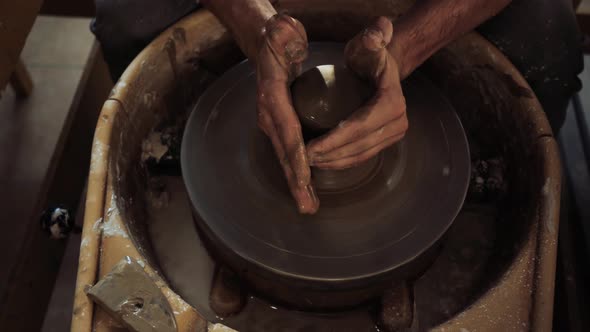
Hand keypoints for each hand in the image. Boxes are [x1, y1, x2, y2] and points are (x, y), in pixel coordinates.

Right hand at [256, 15, 318, 213]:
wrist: (267, 46)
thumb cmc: (279, 39)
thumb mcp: (282, 30)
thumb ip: (285, 33)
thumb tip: (288, 36)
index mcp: (272, 95)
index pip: (286, 128)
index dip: (296, 154)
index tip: (305, 176)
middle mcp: (269, 113)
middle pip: (284, 152)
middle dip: (295, 181)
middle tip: (307, 205)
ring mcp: (272, 122)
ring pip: (286, 157)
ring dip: (296, 183)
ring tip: (308, 205)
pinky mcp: (279, 126)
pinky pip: (289, 152)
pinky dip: (297, 172)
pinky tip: (307, 189)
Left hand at [307, 17, 407, 168]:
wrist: (380, 68)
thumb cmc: (368, 55)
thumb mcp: (369, 43)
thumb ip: (374, 36)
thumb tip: (376, 35)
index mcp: (393, 103)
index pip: (359, 127)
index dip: (334, 141)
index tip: (310, 147)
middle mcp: (398, 123)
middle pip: (359, 146)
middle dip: (330, 156)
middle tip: (303, 158)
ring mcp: (394, 135)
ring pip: (360, 155)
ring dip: (334, 163)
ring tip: (309, 162)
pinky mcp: (386, 142)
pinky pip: (362, 156)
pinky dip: (341, 162)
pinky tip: (322, 161)